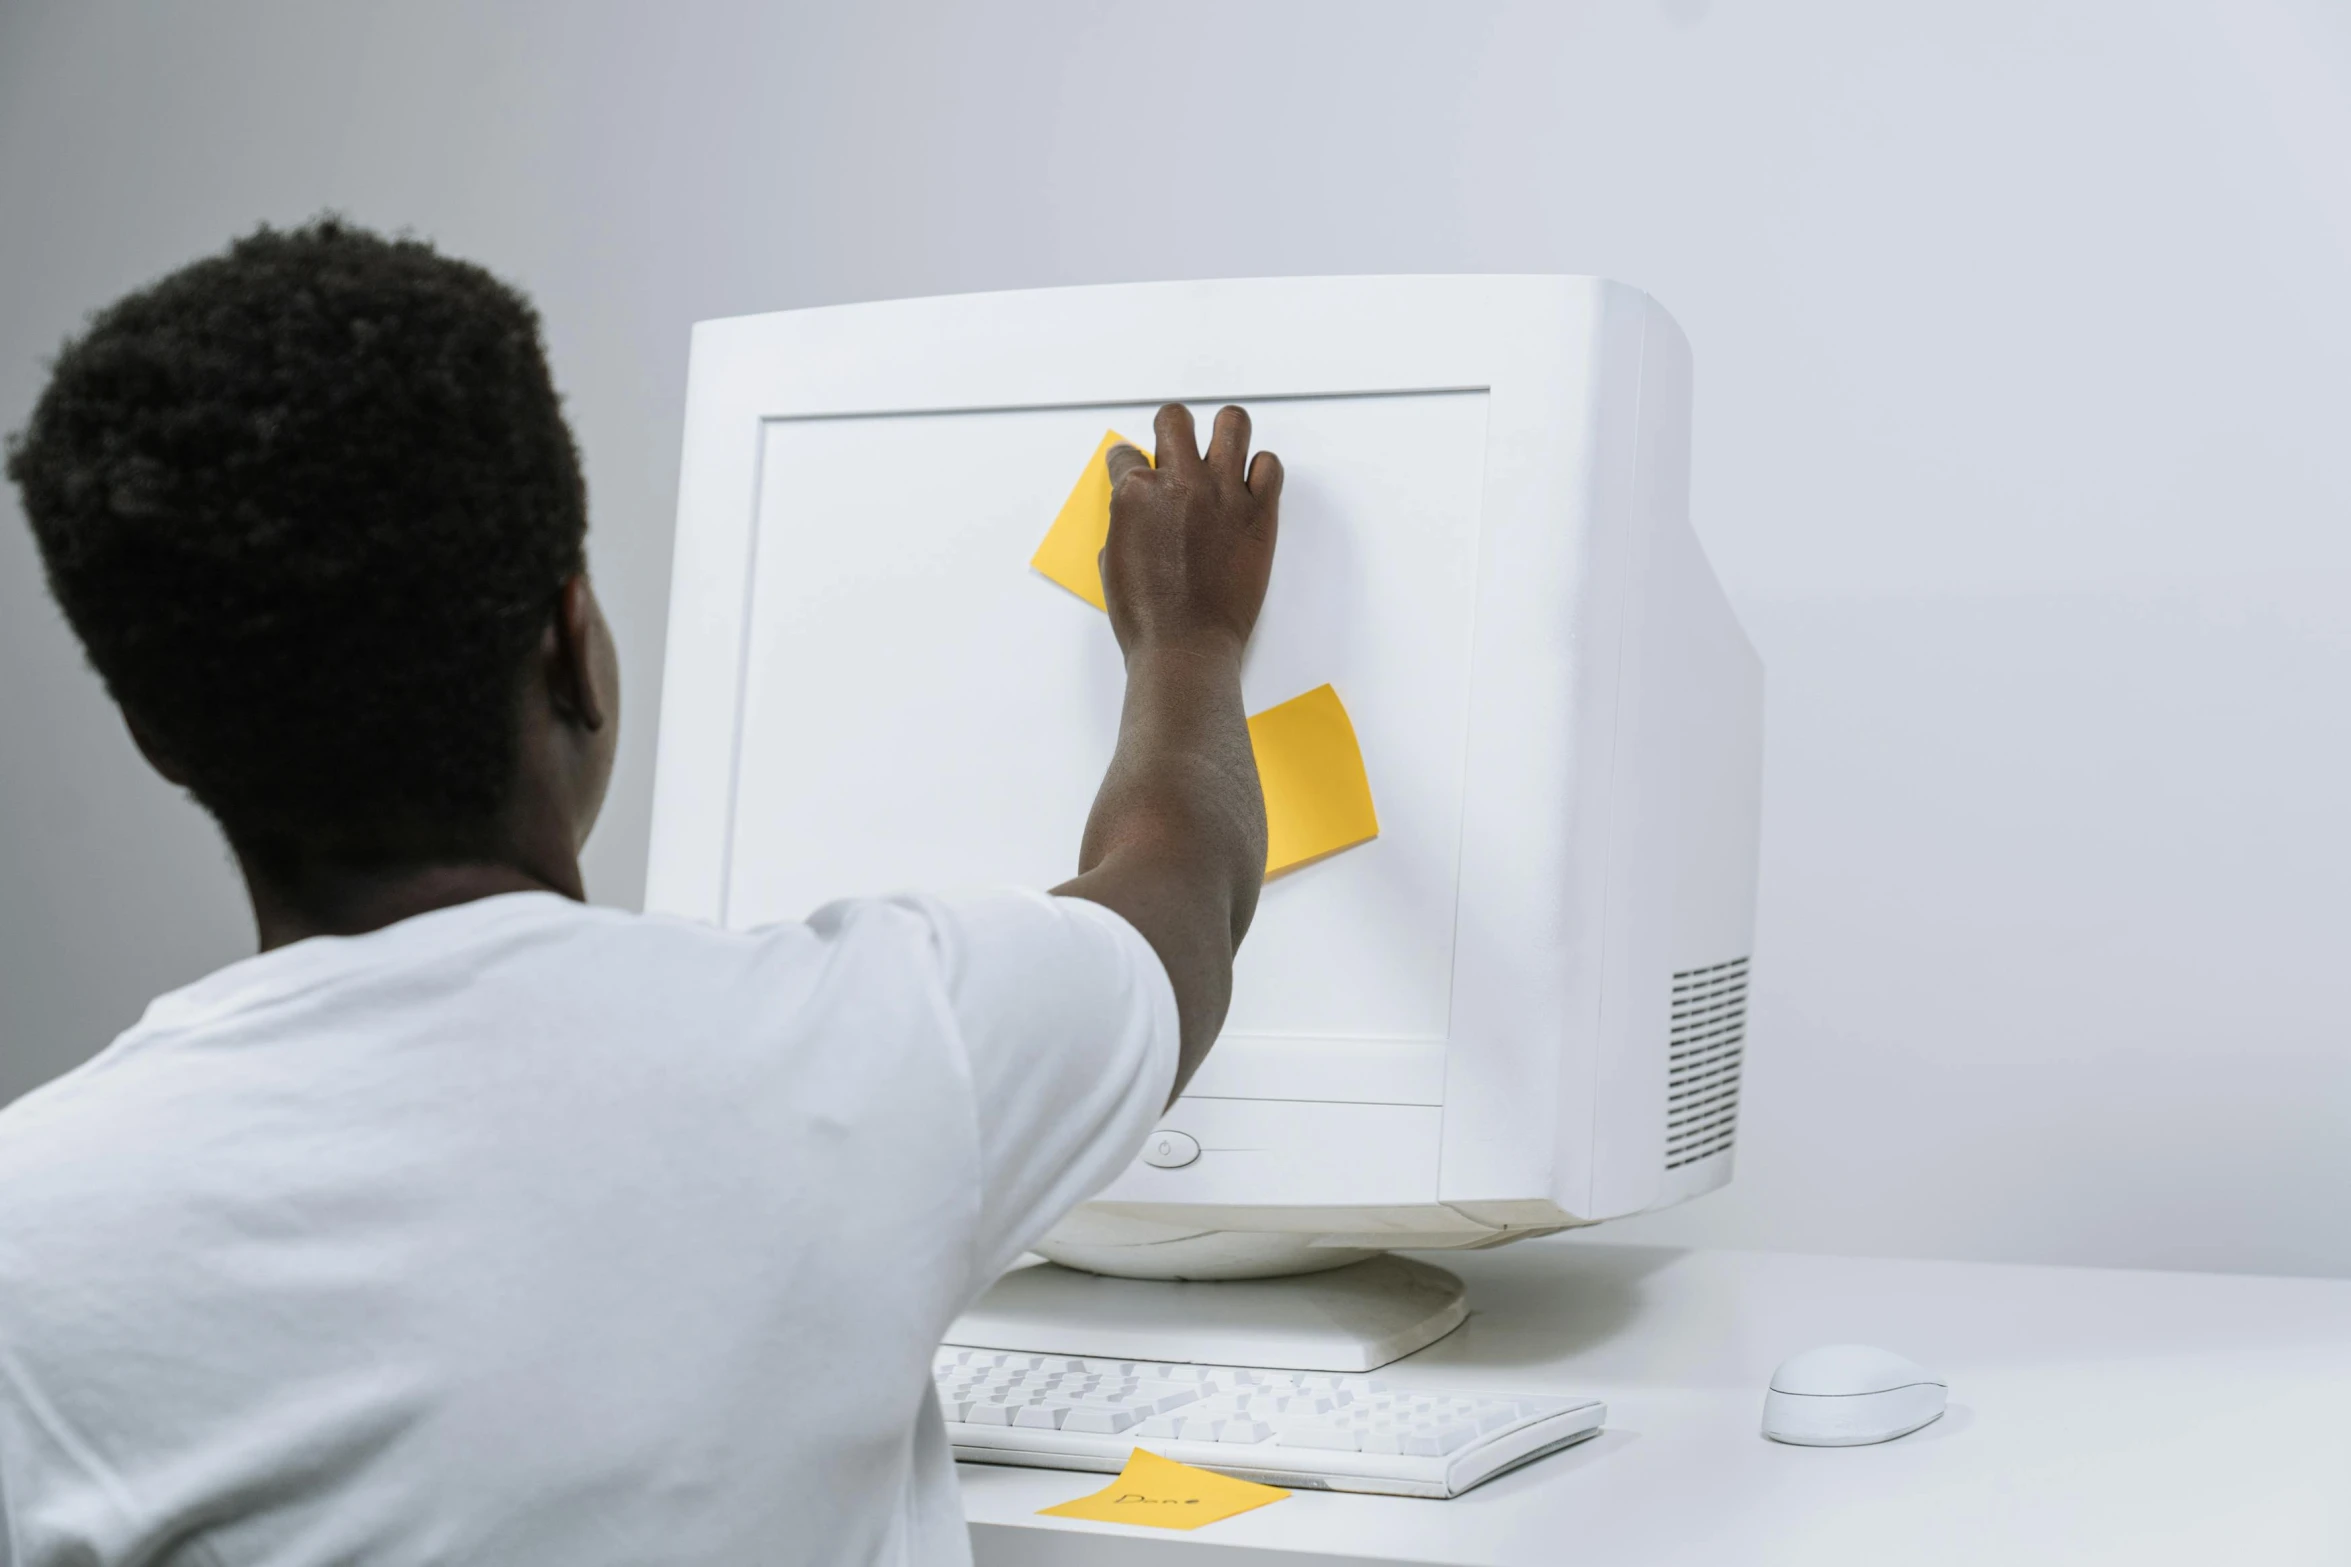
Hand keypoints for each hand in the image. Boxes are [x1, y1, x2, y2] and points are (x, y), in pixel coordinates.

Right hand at [1100, 403, 1281, 659]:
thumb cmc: (1148, 618)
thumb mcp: (1114, 564)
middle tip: (1177, 447)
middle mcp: (1179, 482)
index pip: (1125, 453)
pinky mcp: (1259, 513)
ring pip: (1232, 423)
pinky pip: (1271, 466)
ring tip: (1223, 451)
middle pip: (1175, 420)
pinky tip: (1250, 487)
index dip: (1128, 461)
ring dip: (1224, 433)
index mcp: (1135, 493)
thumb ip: (1125, 525)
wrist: (1185, 647)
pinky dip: (1262, 471)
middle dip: (1172, 429)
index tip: (1135, 466)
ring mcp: (1223, 494)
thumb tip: (1135, 515)